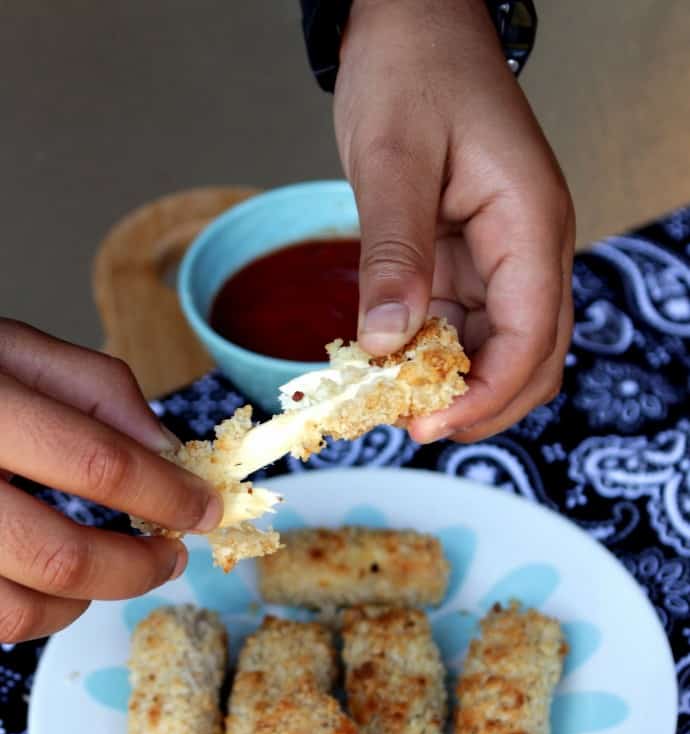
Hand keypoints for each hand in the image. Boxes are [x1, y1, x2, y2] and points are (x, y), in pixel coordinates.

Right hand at [0, 320, 222, 642]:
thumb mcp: (19, 350)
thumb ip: (98, 390)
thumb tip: (169, 451)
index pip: (97, 464)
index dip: (167, 494)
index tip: (205, 509)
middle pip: (61, 558)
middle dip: (137, 568)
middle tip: (173, 556)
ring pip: (20, 611)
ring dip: (87, 602)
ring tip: (117, 570)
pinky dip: (39, 612)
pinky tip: (59, 581)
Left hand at [334, 0, 574, 441]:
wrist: (411, 24)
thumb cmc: (411, 70)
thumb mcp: (394, 160)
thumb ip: (393, 255)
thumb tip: (387, 344)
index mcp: (531, 224)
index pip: (532, 336)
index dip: (486, 394)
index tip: (428, 425)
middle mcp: (529, 249)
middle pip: (531, 358)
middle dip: (480, 403)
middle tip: (413, 427)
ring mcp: (502, 257)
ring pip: (498, 349)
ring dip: (455, 384)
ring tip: (394, 403)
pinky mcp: (469, 259)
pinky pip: (463, 325)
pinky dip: (433, 355)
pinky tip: (391, 365)